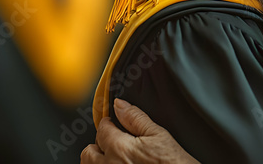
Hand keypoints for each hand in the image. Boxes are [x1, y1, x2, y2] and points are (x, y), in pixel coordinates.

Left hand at [81, 98, 199, 163]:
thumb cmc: (174, 163)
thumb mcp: (159, 135)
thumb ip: (136, 118)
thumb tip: (120, 104)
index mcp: (119, 148)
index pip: (102, 129)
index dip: (109, 123)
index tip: (113, 123)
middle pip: (89, 152)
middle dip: (99, 143)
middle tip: (113, 142)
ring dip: (97, 159)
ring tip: (112, 157)